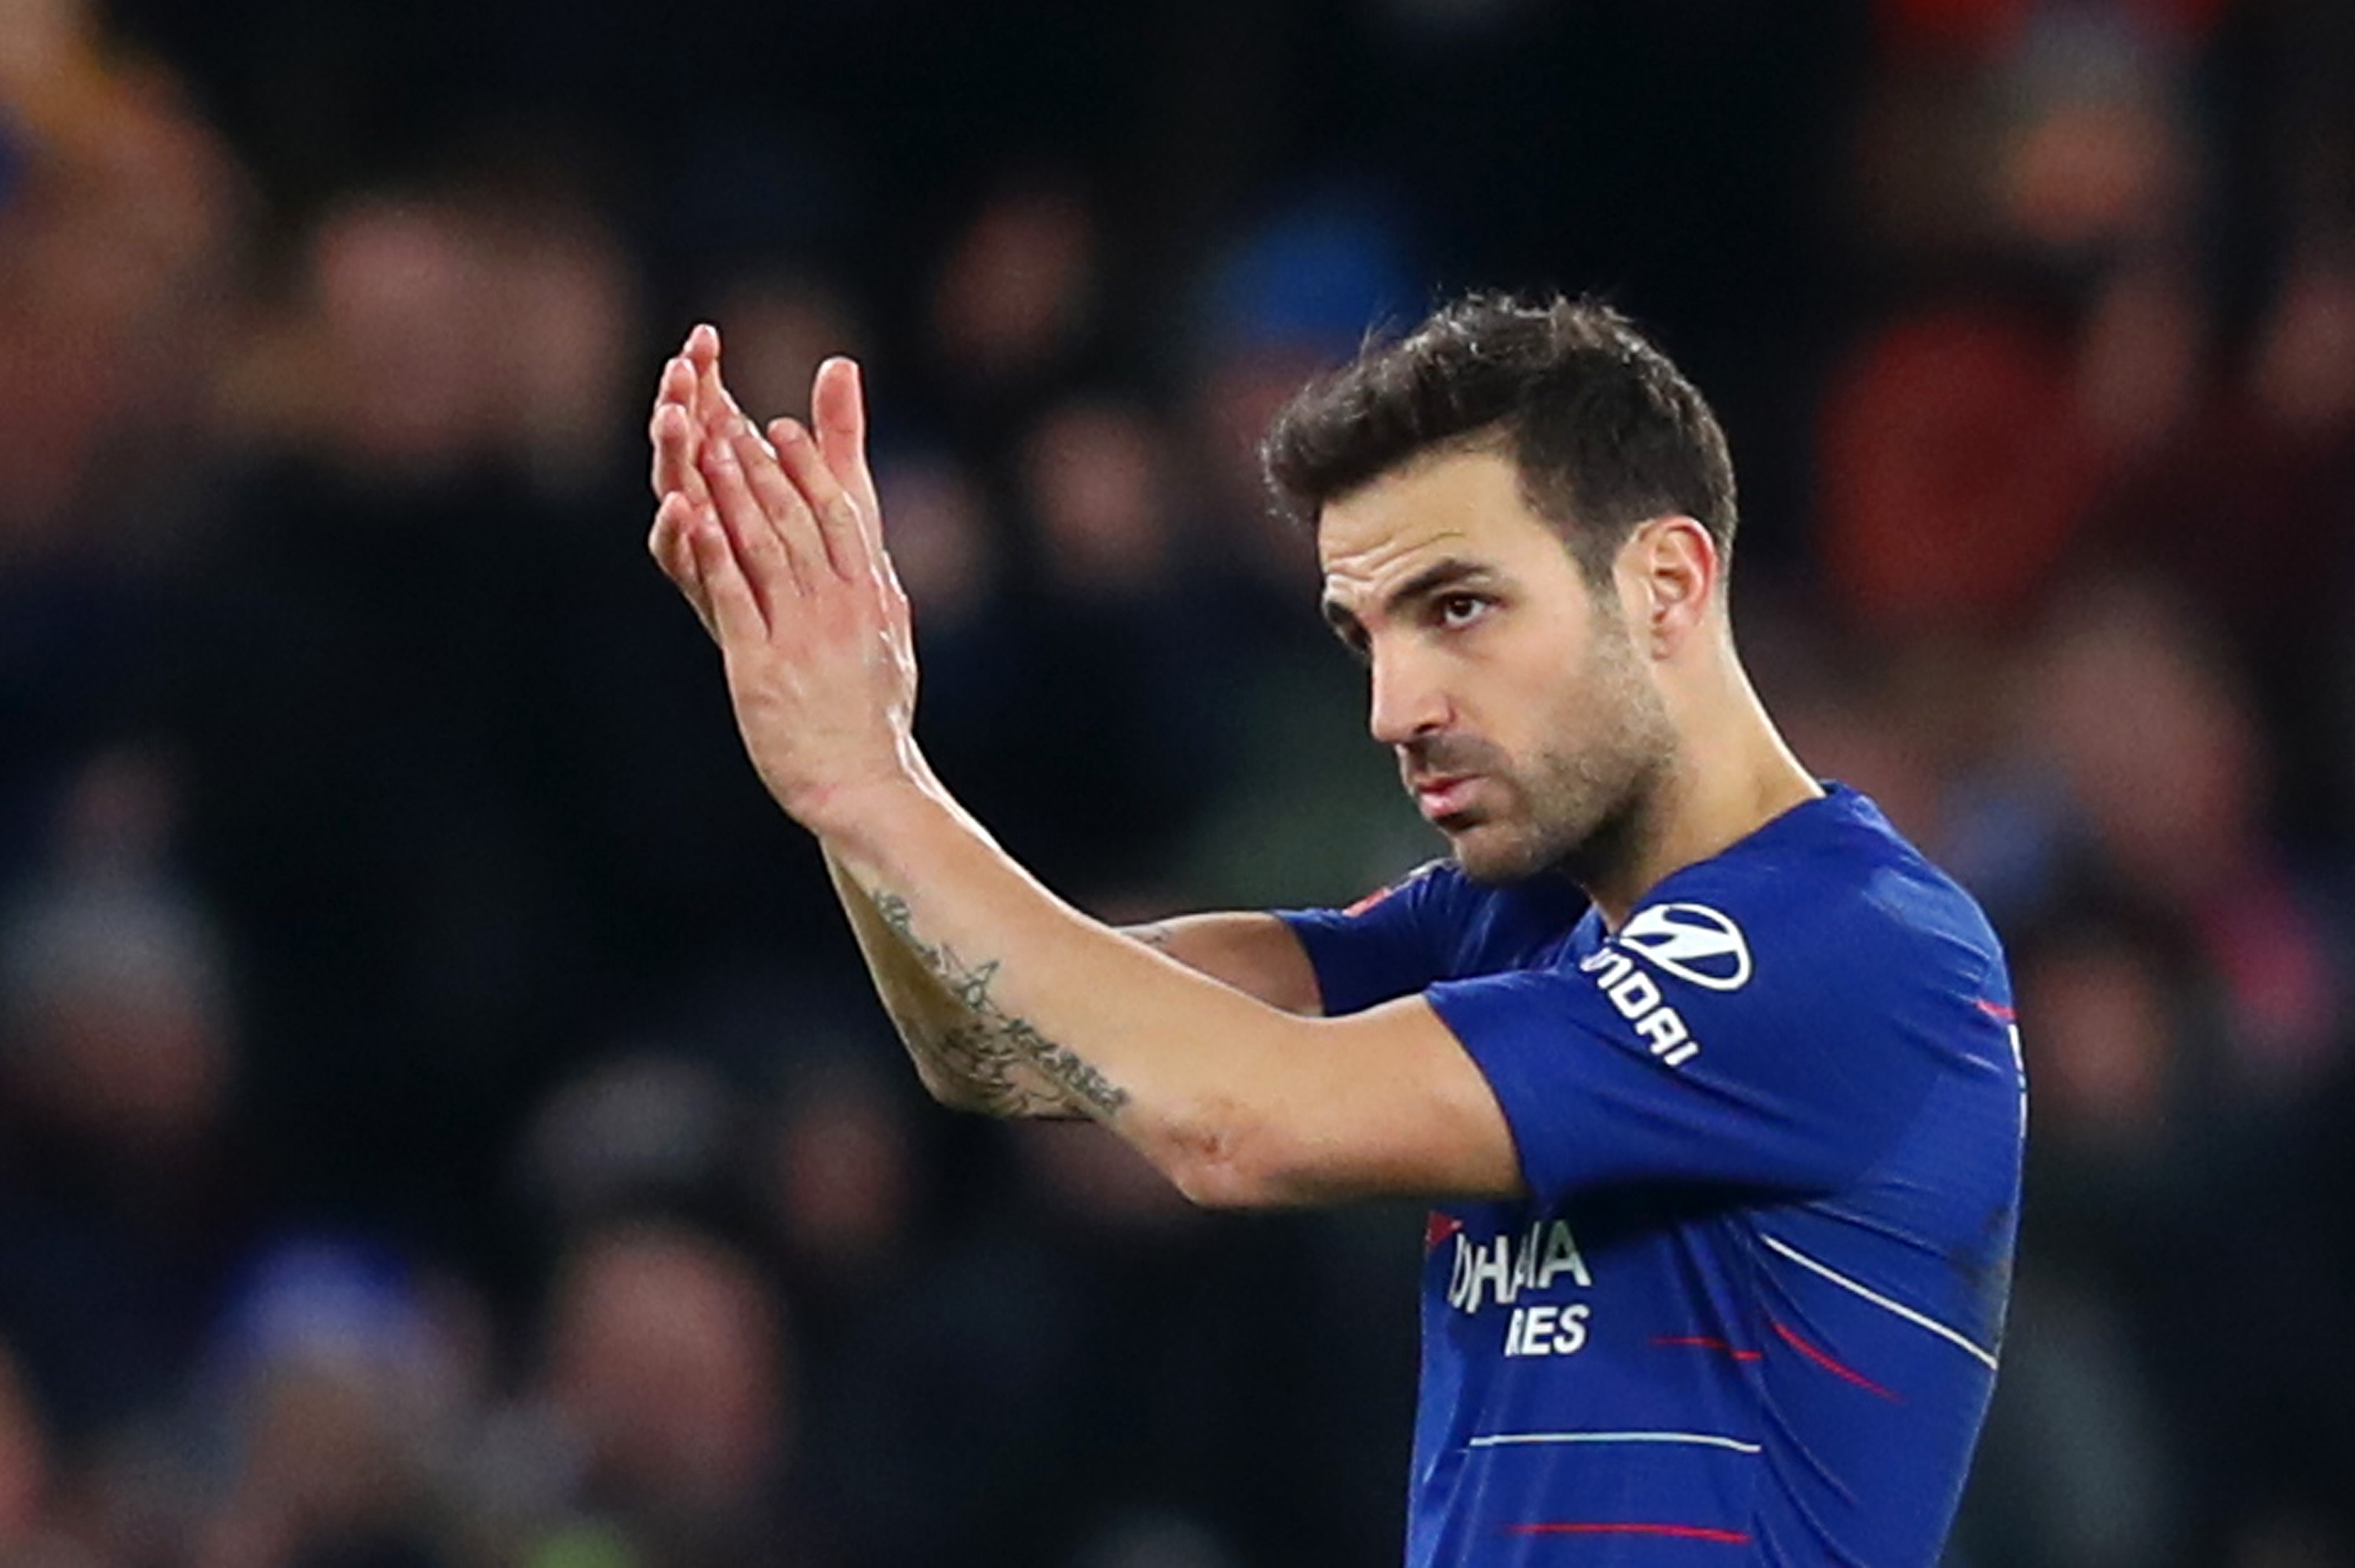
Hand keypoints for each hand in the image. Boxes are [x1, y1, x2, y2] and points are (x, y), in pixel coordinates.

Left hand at [669, 334, 922, 834]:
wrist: (864, 782)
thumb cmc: (873, 716)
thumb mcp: (888, 638)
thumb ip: (876, 590)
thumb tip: (878, 557)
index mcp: (869, 596)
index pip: (840, 513)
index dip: (809, 466)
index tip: (783, 428)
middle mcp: (840, 606)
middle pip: (800, 519)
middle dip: (764, 466)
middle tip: (733, 420)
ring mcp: (802, 635)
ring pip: (766, 549)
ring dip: (737, 495)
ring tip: (710, 451)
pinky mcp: (763, 669)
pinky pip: (737, 602)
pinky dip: (716, 558)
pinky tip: (696, 521)